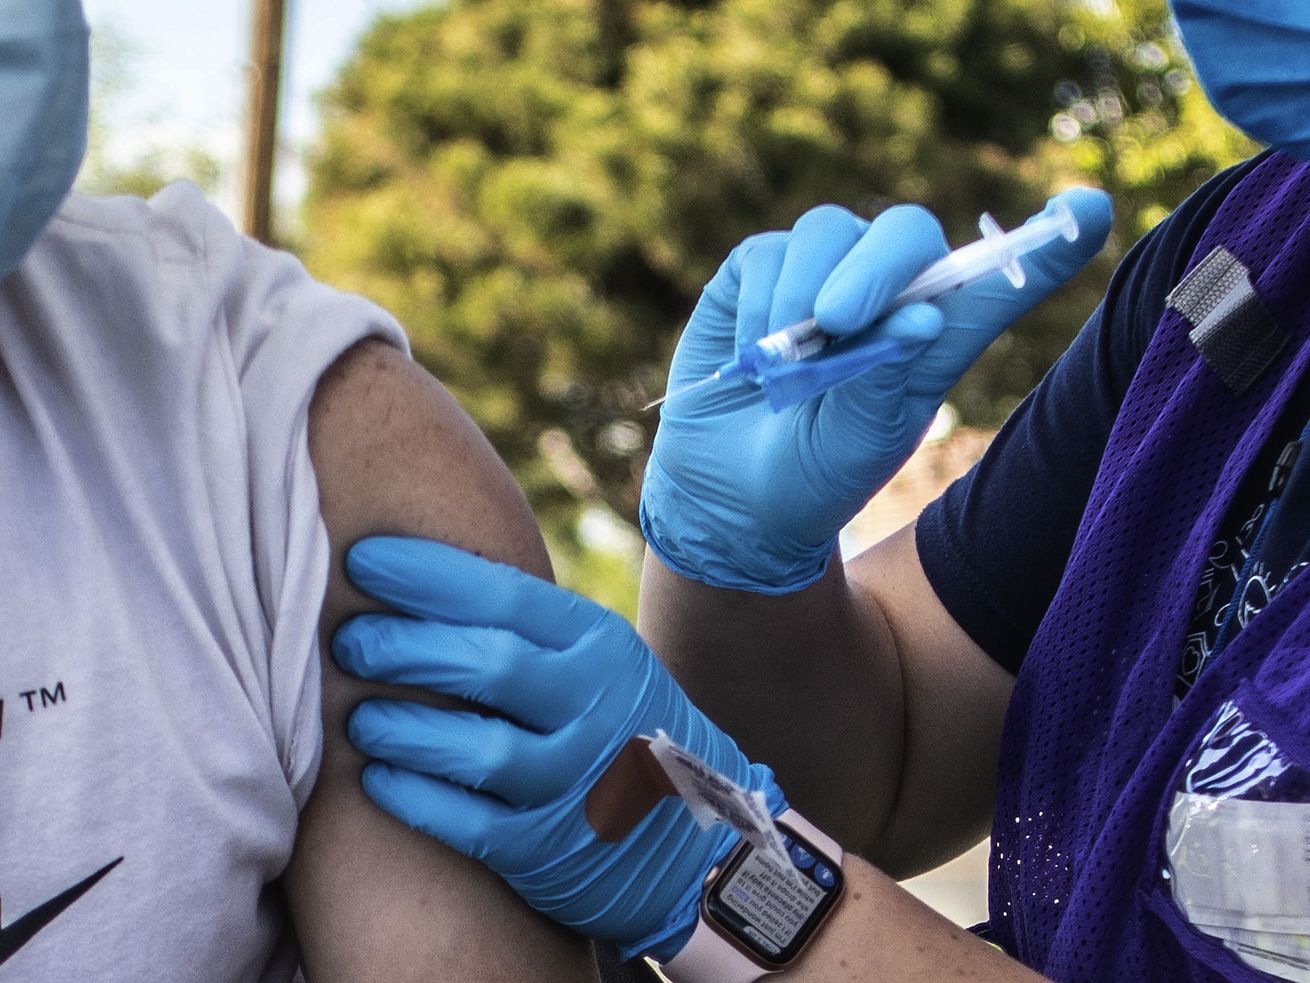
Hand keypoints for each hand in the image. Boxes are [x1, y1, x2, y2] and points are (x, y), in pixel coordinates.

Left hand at [333, 537, 784, 960]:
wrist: (697, 832)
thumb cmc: (620, 722)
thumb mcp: (599, 658)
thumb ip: (528, 627)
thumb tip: (416, 578)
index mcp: (600, 646)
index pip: (503, 595)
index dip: (424, 575)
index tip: (362, 560)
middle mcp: (595, 707)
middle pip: (486, 664)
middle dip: (402, 646)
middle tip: (349, 640)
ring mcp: (577, 781)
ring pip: (476, 749)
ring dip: (403, 727)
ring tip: (357, 714)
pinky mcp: (551, 848)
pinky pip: (470, 823)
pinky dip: (416, 798)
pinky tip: (378, 779)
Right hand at [640, 189, 1111, 592]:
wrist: (728, 496)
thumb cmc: (811, 475)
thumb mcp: (858, 443)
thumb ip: (886, 379)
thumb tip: (921, 314)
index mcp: (935, 337)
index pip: (1001, 277)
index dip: (1050, 240)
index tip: (1092, 207)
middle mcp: (887, 293)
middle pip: (907, 232)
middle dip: (875, 269)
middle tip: (839, 321)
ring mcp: (821, 274)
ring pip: (827, 229)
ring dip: (801, 295)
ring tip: (783, 364)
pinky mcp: (759, 272)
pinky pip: (765, 254)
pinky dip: (756, 306)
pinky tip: (751, 353)